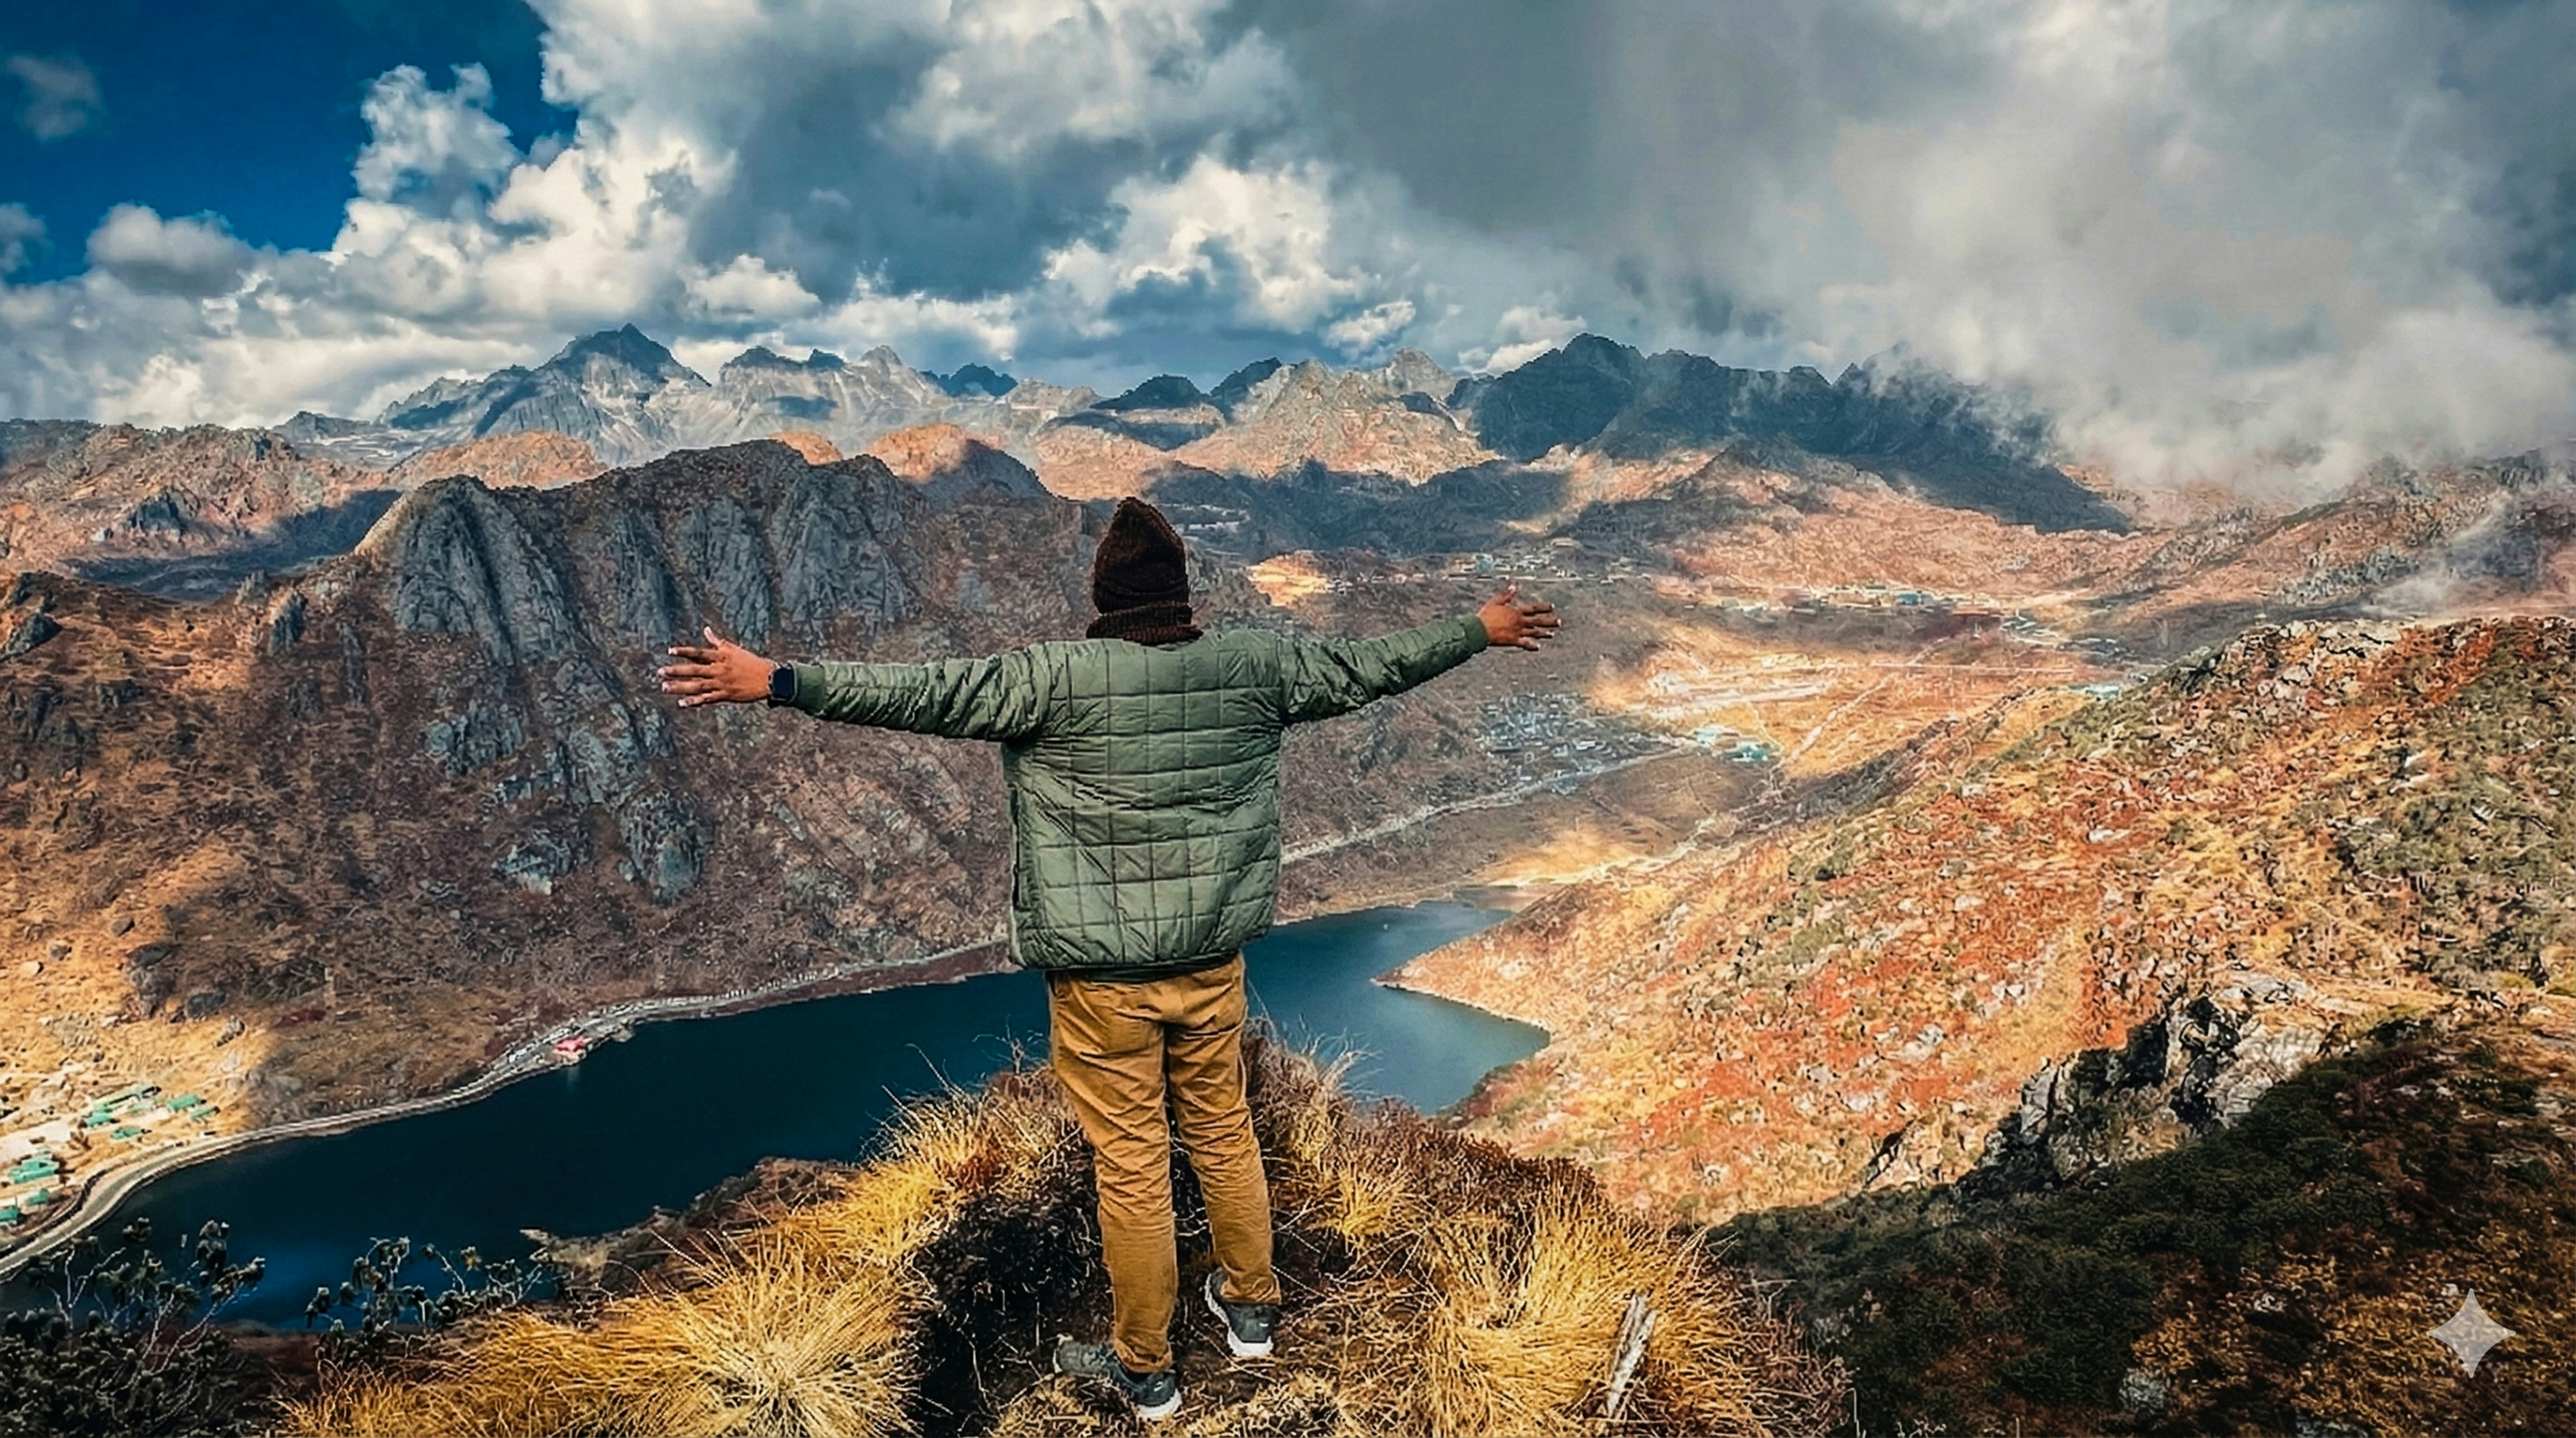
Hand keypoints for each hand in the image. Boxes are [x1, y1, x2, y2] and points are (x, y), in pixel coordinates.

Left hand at [659, 627, 777, 706]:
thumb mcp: (734, 649)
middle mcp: (719, 670)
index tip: (670, 651)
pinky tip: (682, 703)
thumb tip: (706, 630)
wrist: (769, 678)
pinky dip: (695, 701)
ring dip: (680, 687)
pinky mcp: (726, 695)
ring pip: (697, 686)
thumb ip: (717, 641)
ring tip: (665, 687)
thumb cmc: (751, 662)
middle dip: (676, 671)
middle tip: (659, 672)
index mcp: (721, 657)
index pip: (699, 653)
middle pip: (694, 670)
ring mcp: (722, 684)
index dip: (684, 652)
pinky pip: (708, 699)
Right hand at [1477, 584, 1559, 650]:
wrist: (1480, 630)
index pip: (1533, 609)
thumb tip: (1514, 585)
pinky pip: (1525, 644)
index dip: (1543, 607)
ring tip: (1552, 634)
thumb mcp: (1496, 602)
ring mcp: (1517, 632)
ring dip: (1543, 633)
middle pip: (1537, 621)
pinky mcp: (1513, 641)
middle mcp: (1519, 622)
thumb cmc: (1486, 615)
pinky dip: (1532, 645)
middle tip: (1559, 622)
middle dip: (1549, 621)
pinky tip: (1538, 647)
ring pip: (1534, 632)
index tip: (1552, 607)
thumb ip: (1506, 595)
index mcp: (1516, 612)